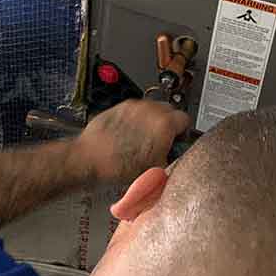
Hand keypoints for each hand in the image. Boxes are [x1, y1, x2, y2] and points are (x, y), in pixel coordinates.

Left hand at [74, 100, 190, 184]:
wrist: (90, 158)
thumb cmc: (118, 166)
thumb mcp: (155, 169)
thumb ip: (171, 157)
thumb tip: (175, 155)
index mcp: (165, 124)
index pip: (185, 120)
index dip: (182, 133)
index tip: (176, 140)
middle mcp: (151, 110)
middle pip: (169, 111)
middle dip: (167, 124)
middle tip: (160, 140)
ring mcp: (135, 106)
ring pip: (152, 108)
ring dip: (152, 120)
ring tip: (142, 138)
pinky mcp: (120, 106)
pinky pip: (135, 110)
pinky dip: (136, 119)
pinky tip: (128, 134)